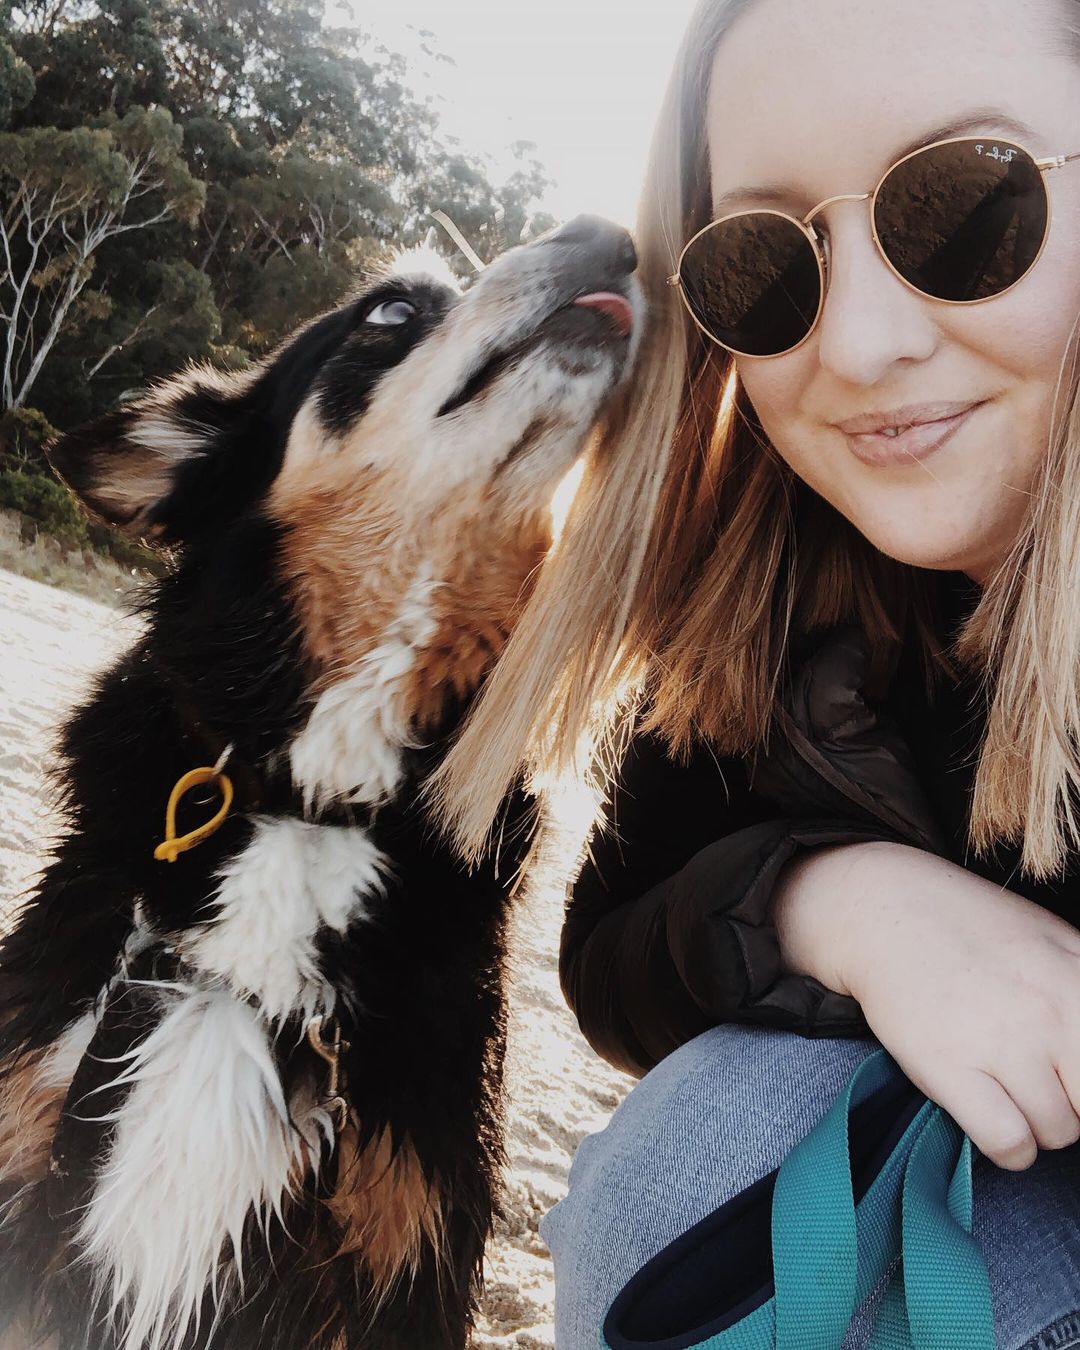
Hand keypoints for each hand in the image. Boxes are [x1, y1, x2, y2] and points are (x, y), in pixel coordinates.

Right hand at [833, 841, 1079, 1170]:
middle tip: (1046, 1081)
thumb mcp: (1051, 936)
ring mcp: (999, 1042)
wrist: (883, 911)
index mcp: (1078, 981)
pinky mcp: (949, 1068)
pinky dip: (1010, 1147)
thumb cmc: (969, 926)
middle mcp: (1049, 1014)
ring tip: (1011, 1089)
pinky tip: (994, 1116)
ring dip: (1039, 1123)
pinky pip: (1010, 1144)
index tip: (1067, 1071)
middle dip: (1073, 1102)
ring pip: (1058, 1133)